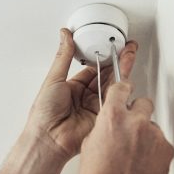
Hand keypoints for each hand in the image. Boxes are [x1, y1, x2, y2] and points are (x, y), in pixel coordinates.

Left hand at [25, 28, 138, 159]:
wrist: (48, 137)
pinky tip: (126, 76)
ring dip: (122, 71)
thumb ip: (64, 56)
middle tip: (126, 47)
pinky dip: (122, 89)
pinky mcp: (103, 117)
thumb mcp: (54, 78)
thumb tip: (65, 35)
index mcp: (72, 87)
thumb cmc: (44, 113)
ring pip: (112, 86)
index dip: (102, 57)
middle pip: (105, 76)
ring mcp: (95, 107)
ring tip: (128, 55)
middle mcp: (85, 97)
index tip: (109, 45)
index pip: (92, 69)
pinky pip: (115, 100)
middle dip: (117, 61)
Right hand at [79, 81, 173, 173]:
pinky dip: (154, 151)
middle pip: (143, 102)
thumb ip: (103, 128)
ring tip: (134, 154)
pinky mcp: (166, 150)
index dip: (122, 90)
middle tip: (130, 126)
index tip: (124, 90)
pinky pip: (161, 143)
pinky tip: (142, 164)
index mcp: (112, 117)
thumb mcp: (89, 146)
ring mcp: (154, 135)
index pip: (120, 88)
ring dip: (145, 134)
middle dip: (138, 111)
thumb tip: (109, 126)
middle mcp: (135, 121)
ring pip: (152, 125)